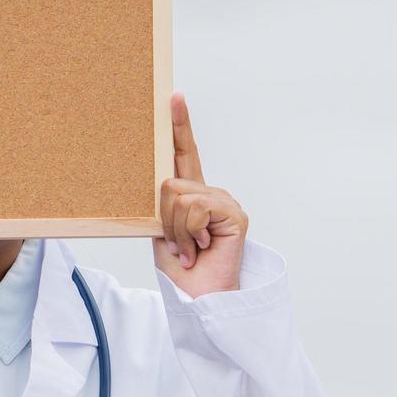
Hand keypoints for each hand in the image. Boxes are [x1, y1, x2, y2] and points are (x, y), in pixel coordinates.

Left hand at [153, 91, 248, 296]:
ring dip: (175, 230)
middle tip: (175, 243)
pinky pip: (195, 208)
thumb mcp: (162, 231)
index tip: (174, 97)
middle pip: (169, 183)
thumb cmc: (181, 269)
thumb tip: (163, 180)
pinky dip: (189, 234)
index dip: (179, 127)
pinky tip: (201, 249)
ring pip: (179, 196)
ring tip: (189, 249)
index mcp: (192, 194)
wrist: (199, 298)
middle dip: (163, 219)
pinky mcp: (234, 214)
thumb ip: (162, 204)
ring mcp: (224, 202)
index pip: (184, 154)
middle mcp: (210, 193)